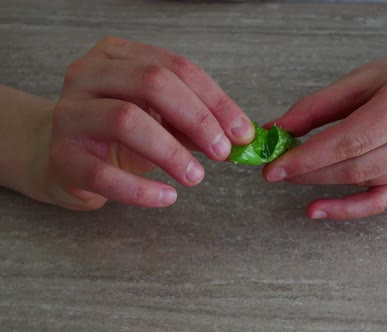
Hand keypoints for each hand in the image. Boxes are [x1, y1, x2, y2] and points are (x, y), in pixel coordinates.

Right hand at [37, 36, 253, 209]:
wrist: (61, 157)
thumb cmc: (117, 135)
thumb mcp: (159, 120)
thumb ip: (192, 122)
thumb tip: (237, 136)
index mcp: (117, 55)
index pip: (176, 67)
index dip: (215, 100)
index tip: (242, 132)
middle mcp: (88, 74)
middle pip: (151, 83)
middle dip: (196, 118)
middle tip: (222, 151)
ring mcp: (69, 113)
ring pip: (126, 119)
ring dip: (171, 151)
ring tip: (196, 177)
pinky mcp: (61, 156)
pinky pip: (103, 173)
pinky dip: (141, 188)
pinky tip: (167, 197)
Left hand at [263, 46, 386, 219]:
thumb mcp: (361, 78)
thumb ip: (317, 106)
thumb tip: (276, 130)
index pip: (351, 139)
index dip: (309, 157)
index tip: (274, 166)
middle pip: (357, 166)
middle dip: (309, 172)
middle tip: (274, 172)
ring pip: (364, 182)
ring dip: (321, 183)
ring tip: (290, 177)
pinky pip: (380, 202)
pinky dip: (347, 209)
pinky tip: (317, 208)